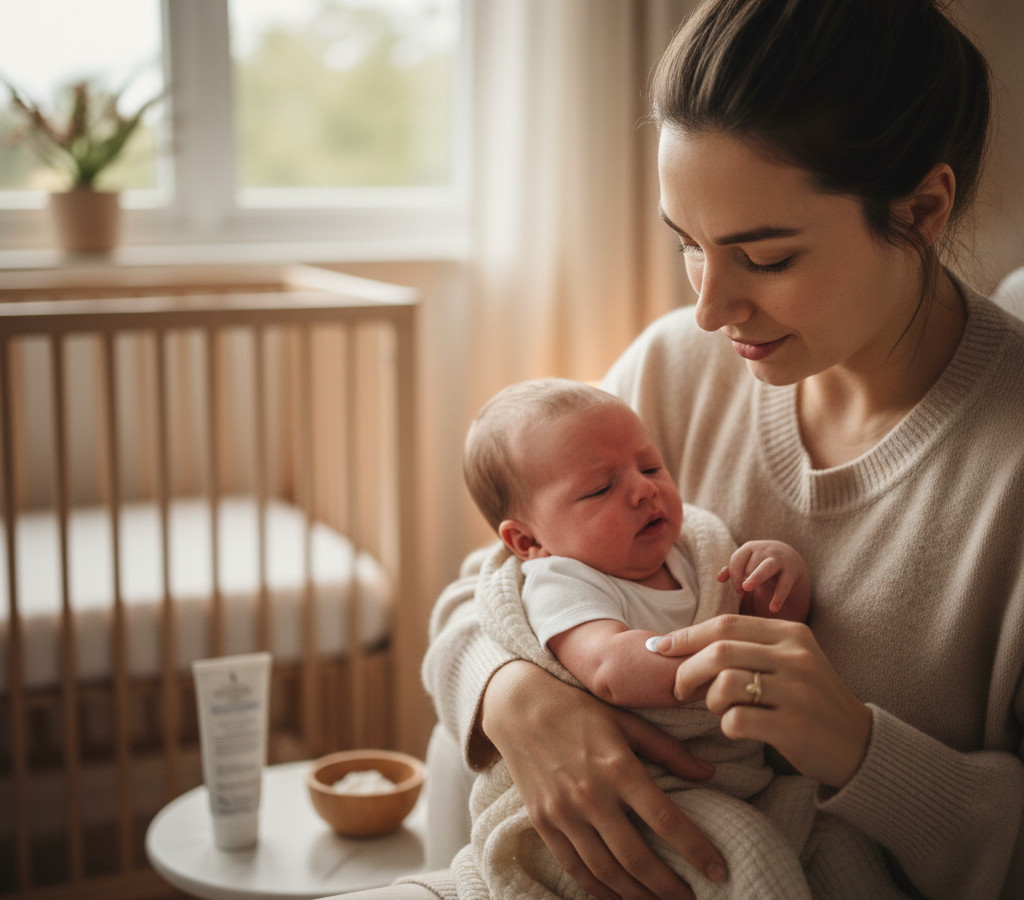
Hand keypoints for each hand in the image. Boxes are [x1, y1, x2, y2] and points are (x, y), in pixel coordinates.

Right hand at [481, 661, 727, 899]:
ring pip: (606, 870)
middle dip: (668, 887)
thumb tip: (709, 773)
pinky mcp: (543, 823)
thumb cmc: (577, 709)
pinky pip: (575, 867)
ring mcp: (563, 813)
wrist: (518, 707)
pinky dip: (599, 890)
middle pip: (636, 857)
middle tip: (691, 899)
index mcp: (617, 767)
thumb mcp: (625, 720)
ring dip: (637, 895)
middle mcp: (591, 795)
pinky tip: (619, 897)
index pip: (665, 819)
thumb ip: (668, 750)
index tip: (718, 870)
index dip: (695, 849)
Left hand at [653, 615, 870, 787]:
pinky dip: (725, 725)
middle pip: (719, 651)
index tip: (659, 647)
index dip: (686, 636)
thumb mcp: (788, 660)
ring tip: (718, 708)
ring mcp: (797, 691)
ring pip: (724, 684)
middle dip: (687, 670)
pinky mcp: (794, 726)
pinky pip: (736, 720)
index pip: (726, 624)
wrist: (858, 744)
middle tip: (678, 689)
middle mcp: (796, 656)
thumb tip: (681, 644)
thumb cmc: (808, 699)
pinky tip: (737, 728)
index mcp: (790, 633)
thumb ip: (747, 647)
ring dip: (708, 700)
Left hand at [717, 540, 809, 621]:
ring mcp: (778, 560)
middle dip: (744, 577)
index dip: (734, 576)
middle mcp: (764, 551)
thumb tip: (719, 578)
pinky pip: (784, 585)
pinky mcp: (790, 572)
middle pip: (750, 564)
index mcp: (750, 548)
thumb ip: (733, 569)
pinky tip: (773, 608)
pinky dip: (779, 597)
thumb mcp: (747, 561)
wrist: (789, 556)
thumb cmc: (760, 561)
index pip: (737, 560)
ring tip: (747, 589)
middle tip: (741, 590)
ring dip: (756, 577)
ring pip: (766, 568)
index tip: (739, 591)